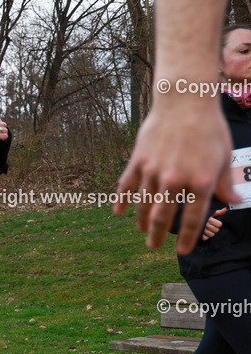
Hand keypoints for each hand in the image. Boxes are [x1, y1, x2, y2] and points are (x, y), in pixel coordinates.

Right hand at [115, 101, 236, 253]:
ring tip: (141, 230)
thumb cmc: (209, 128)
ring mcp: (154, 171)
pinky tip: (119, 213)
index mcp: (200, 182)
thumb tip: (234, 201)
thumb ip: (225, 183)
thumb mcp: (224, 156)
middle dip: (157, 235)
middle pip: (162, 216)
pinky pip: (127, 186)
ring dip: (141, 220)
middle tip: (153, 246)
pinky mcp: (139, 161)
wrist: (185, 102)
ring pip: (144, 204)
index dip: (186, 237)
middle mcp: (175, 181)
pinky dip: (121, 201)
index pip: (192, 219)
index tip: (181, 250)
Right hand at [202, 207, 226, 239]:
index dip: (218, 224)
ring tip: (208, 230)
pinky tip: (205, 233)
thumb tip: (225, 209)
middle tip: (212, 227)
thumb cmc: (205, 217)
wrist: (194, 221)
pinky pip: (206, 238)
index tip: (216, 223)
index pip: (219, 224)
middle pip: (216, 230)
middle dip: (215, 229)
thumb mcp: (211, 214)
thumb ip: (219, 212)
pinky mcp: (199, 235)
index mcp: (209, 219)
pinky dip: (206, 237)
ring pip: (212, 235)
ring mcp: (202, 230)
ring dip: (211, 233)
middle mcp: (205, 224)